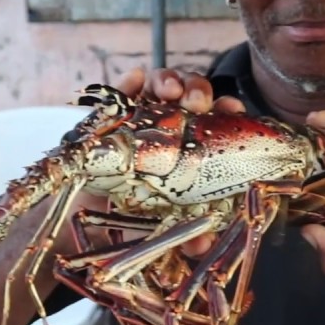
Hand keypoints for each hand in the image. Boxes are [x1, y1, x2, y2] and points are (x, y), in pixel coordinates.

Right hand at [98, 68, 246, 255]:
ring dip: (169, 81)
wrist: (91, 212)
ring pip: (163, 83)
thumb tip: (202, 245)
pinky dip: (131, 81)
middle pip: (194, 94)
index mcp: (195, 143)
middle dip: (198, 91)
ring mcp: (144, 112)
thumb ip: (186, 235)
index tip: (233, 110)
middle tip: (196, 102)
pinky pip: (124, 89)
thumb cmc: (138, 213)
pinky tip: (135, 79)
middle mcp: (172, 123)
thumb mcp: (166, 225)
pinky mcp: (113, 110)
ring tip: (168, 92)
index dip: (228, 110)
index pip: (218, 118)